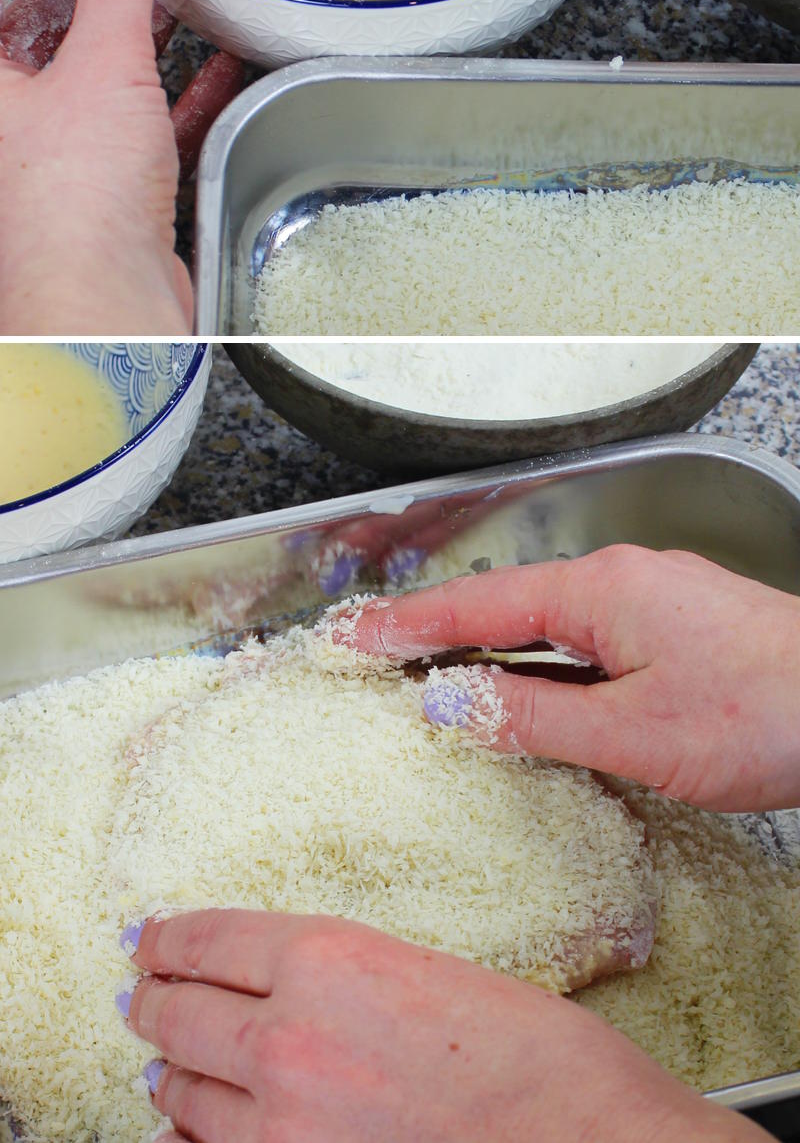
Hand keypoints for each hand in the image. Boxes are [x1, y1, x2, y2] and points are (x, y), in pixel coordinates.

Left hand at [0, 0, 243, 334]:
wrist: (103, 319)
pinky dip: (175, 89)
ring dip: (139, 25)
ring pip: (90, 67)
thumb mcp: (100, 66)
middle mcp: (4, 116)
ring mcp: (49, 153)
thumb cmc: (72, 208)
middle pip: (35, 16)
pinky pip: (137, 120)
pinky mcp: (101, 190)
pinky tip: (221, 63)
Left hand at [128, 907, 747, 1142]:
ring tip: (159, 1066)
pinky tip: (185, 1131)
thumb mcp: (425, 976)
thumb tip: (284, 993)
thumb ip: (341, 981)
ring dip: (168, 1074)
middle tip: (138, 994)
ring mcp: (284, 1125)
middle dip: (152, 1001)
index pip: (211, 939)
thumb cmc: (537, 1060)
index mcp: (329, 957)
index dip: (168, 939)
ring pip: (186, 1093)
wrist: (582, 1142)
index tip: (147, 940)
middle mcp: (289, 1035)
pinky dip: (190, 1140)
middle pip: (182, 1013)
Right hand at [338, 545, 799, 812]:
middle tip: (370, 648)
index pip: (479, 605)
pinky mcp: (681, 630)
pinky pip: (589, 636)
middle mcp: (623, 580)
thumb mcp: (634, 733)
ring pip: (552, 621)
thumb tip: (452, 704)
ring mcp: (655, 602)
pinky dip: (543, 658)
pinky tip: (530, 690)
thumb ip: (536, 717)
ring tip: (429, 670)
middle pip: (509, 602)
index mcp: (601, 589)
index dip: (408, 624)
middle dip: (437, 627)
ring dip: (490, 645)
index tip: (350, 635)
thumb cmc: (763, 714)